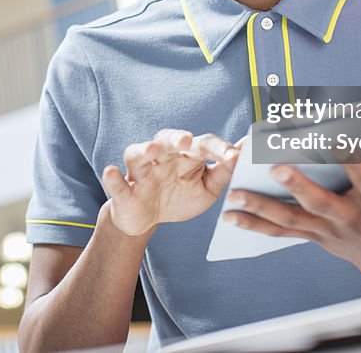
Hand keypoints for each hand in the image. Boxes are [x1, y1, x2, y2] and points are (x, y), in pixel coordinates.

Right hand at [101, 129, 242, 235]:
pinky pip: (116, 183)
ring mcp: (141, 173)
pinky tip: (112, 172)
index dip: (218, 149)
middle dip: (177, 139)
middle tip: (188, 141)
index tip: (236, 156)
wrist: (147, 221)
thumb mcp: (207, 189)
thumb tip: (247, 149)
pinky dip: (113, 178)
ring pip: (138, 155)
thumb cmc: (179, 198)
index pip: (202, 145)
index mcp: (184, 155)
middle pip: (167, 140)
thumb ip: (225, 171)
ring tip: (153, 150)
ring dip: (145, 150)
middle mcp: (161, 158)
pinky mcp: (124, 192)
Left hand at [223, 150, 360, 288]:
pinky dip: (255, 224)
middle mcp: (349, 219)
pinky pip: (281, 232)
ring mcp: (328, 231)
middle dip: (297, 186)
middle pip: (319, 203)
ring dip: (261, 208)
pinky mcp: (314, 237)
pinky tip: (231, 215)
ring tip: (233, 195)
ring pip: (291, 220)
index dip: (354, 161)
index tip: (341, 139)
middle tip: (275, 168)